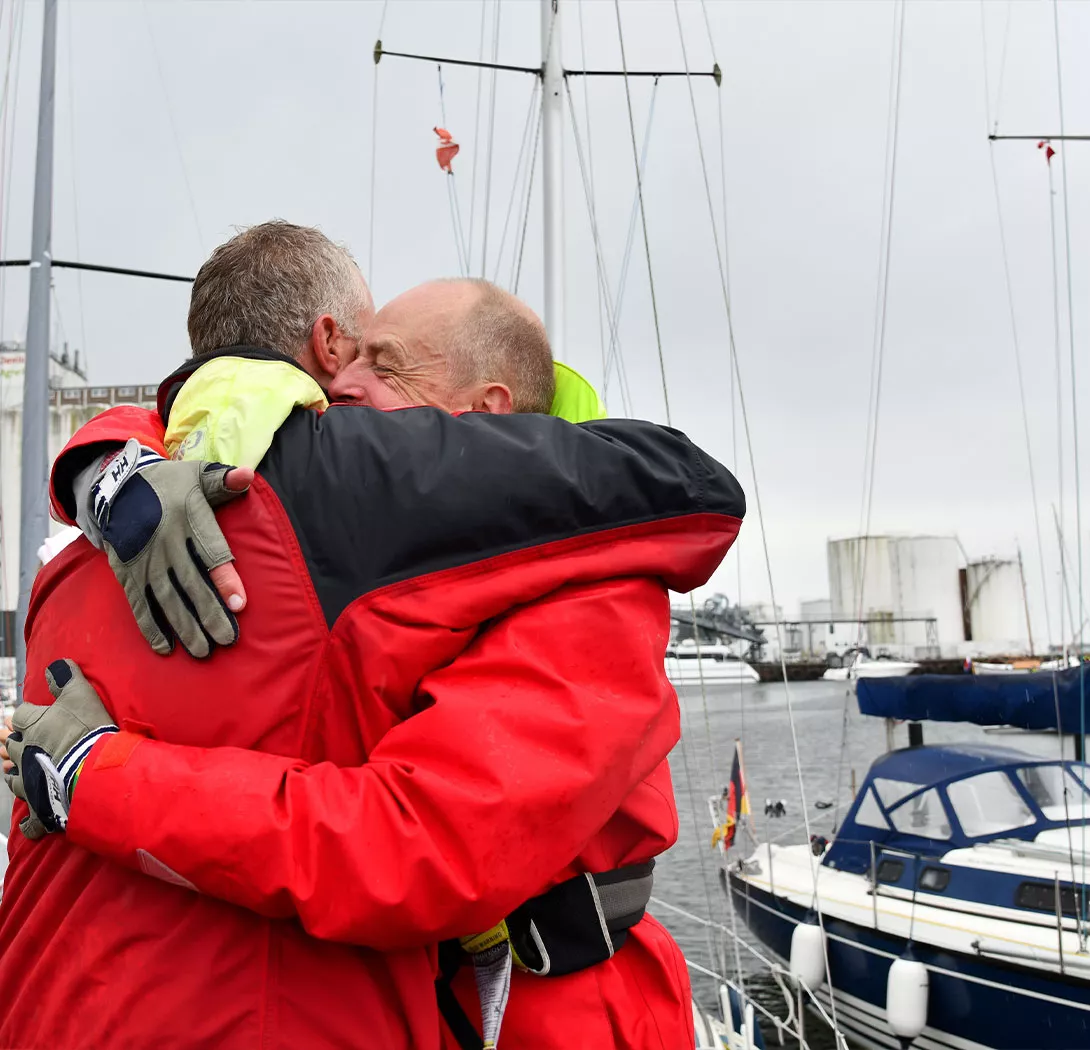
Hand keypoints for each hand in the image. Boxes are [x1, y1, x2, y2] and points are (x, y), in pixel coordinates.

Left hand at [3, 660, 117, 838]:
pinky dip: (31, 823)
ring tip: (21, 776)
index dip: (27, 715)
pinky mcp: (41, 809)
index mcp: (33, 727)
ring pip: (14, 780)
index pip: (21, 715)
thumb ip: (67, 678)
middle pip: (13, 747)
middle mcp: (24, 754)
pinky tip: (32, 822)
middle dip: (18, 745)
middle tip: (28, 745)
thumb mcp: (81, 695)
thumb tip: (57, 664)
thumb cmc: (87, 732)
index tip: (34, 716)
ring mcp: (30, 783)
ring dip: (17, 777)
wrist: (94, 771)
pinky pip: (31, 822)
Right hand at [90, 440, 252, 657]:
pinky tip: (165, 648)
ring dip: (184, 627)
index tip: (239, 604)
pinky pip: (138, 603)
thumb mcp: (196, 475)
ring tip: (202, 650)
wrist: (115, 486)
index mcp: (188, 519)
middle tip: (227, 639)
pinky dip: (150, 627)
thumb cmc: (170, 485)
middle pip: (191, 584)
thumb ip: (223, 480)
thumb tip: (247, 475)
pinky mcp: (127, 572)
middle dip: (209, 614)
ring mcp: (145, 560)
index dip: (224, 579)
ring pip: (166, 599)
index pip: (210, 553)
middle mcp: (166, 542)